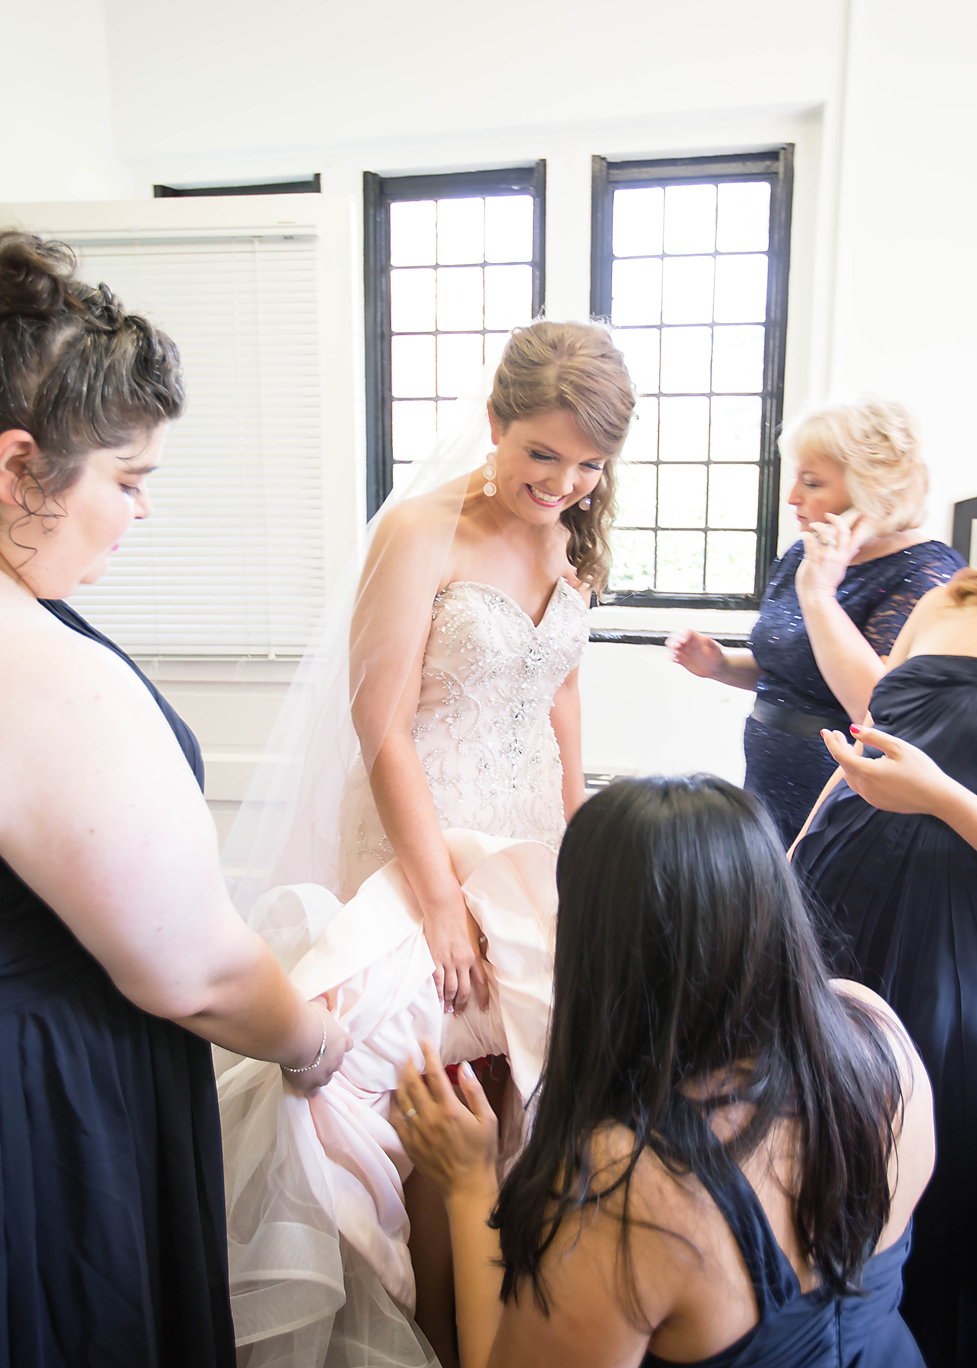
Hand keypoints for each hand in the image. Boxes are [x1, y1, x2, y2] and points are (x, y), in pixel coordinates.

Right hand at [280, 996, 351, 1096]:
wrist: (296, 1037)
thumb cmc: (308, 1018)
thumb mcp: (318, 1006)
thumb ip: (322, 1005)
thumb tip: (323, 999)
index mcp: (342, 1041)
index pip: (348, 1044)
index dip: (341, 1044)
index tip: (333, 1042)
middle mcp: (337, 1059)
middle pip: (338, 1063)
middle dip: (329, 1060)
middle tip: (316, 1054)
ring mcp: (325, 1074)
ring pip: (327, 1078)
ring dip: (319, 1074)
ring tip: (308, 1070)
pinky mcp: (311, 1085)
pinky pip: (313, 1092)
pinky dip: (309, 1090)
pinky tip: (302, 1086)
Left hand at [392, 1039, 498, 1198]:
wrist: (467, 1186)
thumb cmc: (481, 1152)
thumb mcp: (487, 1120)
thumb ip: (474, 1092)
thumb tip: (464, 1067)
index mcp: (450, 1109)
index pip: (434, 1074)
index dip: (428, 1054)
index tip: (423, 1040)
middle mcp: (429, 1117)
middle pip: (412, 1083)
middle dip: (409, 1064)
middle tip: (408, 1053)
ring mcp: (416, 1132)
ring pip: (402, 1099)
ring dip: (400, 1081)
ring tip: (401, 1070)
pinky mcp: (410, 1144)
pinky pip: (396, 1120)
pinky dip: (394, 1105)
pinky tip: (396, 1098)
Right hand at [424, 892, 489, 1015]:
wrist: (444, 907)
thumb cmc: (462, 916)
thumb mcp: (477, 933)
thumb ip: (479, 948)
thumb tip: (484, 958)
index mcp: (474, 956)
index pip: (481, 983)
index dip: (483, 998)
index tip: (483, 1009)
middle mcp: (462, 962)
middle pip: (465, 991)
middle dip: (462, 1004)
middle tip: (460, 1012)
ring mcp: (447, 962)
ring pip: (450, 989)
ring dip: (450, 1001)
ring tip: (448, 1009)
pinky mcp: (434, 959)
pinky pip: (436, 981)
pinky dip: (437, 992)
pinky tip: (438, 999)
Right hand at [666, 629, 723, 679]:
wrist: (716, 668)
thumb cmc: (718, 657)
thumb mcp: (717, 651)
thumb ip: (712, 645)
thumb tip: (708, 638)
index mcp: (696, 639)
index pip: (686, 631)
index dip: (682, 634)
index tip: (684, 641)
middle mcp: (689, 644)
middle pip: (676, 637)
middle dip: (674, 641)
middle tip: (678, 647)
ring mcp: (685, 652)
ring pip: (672, 646)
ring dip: (671, 649)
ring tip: (677, 654)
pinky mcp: (682, 660)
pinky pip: (673, 657)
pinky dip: (673, 658)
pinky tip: (678, 661)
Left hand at [796, 511, 873, 599]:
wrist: (817, 596)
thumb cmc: (827, 582)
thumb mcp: (841, 568)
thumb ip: (848, 557)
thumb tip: (857, 548)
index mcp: (845, 557)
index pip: (855, 536)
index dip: (855, 523)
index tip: (849, 516)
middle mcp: (838, 555)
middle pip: (843, 531)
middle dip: (837, 519)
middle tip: (828, 515)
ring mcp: (826, 557)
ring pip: (827, 534)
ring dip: (818, 526)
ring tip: (812, 525)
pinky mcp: (814, 560)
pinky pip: (810, 542)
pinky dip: (806, 536)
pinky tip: (803, 534)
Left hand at [820, 724, 949, 815]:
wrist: (937, 797)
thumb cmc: (920, 769)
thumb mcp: (897, 747)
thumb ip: (872, 737)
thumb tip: (852, 729)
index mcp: (867, 772)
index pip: (840, 755)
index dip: (831, 742)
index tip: (825, 730)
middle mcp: (864, 787)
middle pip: (843, 765)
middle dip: (839, 749)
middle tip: (838, 734)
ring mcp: (870, 797)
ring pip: (850, 777)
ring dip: (846, 762)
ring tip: (848, 747)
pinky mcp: (877, 803)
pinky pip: (860, 786)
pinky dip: (856, 773)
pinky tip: (862, 764)